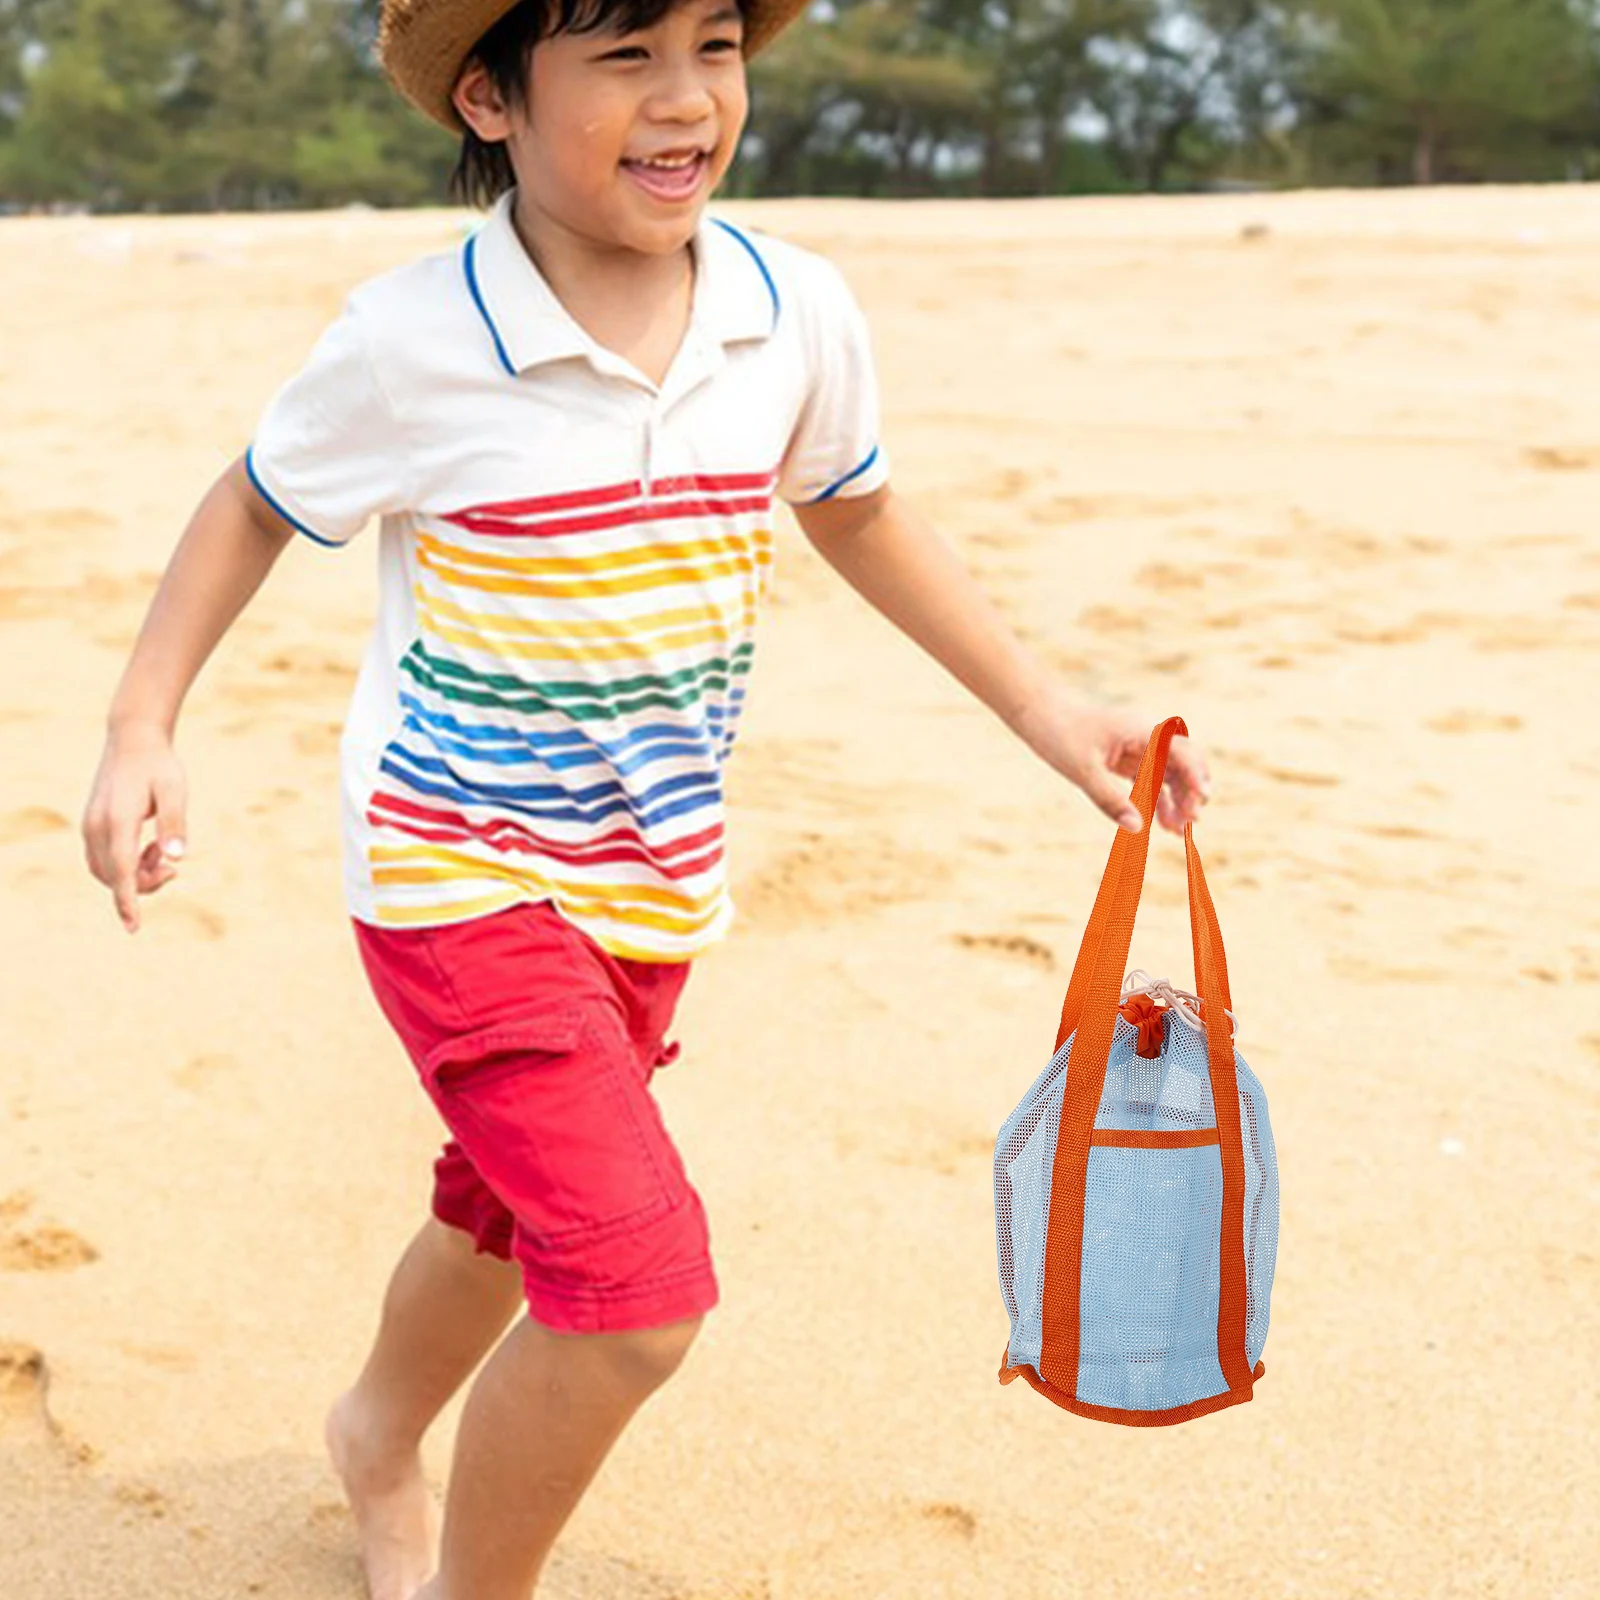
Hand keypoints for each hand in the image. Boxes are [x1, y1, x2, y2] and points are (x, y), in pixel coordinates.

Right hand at [82, 723, 188, 933]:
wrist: (133, 739)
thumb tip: (177, 857)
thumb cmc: (159, 765)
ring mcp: (90, 826)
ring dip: (134, 875)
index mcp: (117, 822)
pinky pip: (103, 859)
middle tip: (171, 869)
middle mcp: (96, 827)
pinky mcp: (91, 825)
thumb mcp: (175, 791)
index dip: (128, 902)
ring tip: (160, 853)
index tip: (133, 928)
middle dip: (144, 885)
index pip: (121, 873)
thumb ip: (174, 824)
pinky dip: (125, 864)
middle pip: (115, 877)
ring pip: (106, 871)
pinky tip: (149, 848)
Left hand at [1010, 690, 1211, 834]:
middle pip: (1182, 764)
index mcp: (1140, 731)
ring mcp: (1138, 748)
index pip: (1180, 751)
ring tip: (1178, 832)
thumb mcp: (1082, 771)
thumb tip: (1137, 828)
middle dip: (1191, 792)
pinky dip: (1158, 801)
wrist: (1039, 716)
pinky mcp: (1127, 760)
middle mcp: (1145, 738)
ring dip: (1177, 801)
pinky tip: (1163, 824)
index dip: (1195, 774)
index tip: (1202, 799)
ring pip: (1169, 775)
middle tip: (1190, 823)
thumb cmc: (1060, 735)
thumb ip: (1110, 800)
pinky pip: (1152, 781)